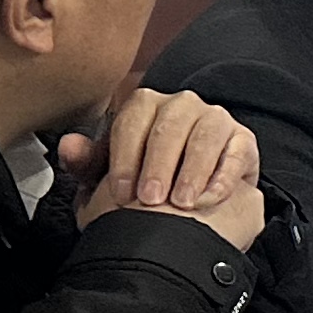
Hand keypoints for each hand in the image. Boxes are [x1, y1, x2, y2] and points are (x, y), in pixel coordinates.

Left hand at [66, 90, 265, 253]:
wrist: (186, 208)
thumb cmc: (144, 184)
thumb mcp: (107, 179)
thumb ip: (87, 163)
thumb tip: (68, 145)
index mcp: (145, 106)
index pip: (133, 120)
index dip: (125, 158)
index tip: (121, 193)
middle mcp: (181, 105)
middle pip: (170, 125)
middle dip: (158, 165)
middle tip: (150, 200)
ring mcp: (215, 120)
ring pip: (206, 133)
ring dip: (192, 170)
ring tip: (181, 203)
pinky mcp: (243, 141)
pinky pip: (237, 152)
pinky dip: (222, 177)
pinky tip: (208, 200)